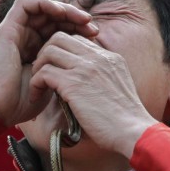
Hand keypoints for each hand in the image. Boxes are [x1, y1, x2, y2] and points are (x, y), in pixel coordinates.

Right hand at [0, 0, 99, 127]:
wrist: (0, 109)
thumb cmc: (26, 103)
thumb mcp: (56, 83)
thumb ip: (67, 69)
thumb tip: (92, 64)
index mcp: (37, 51)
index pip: (60, 31)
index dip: (78, 30)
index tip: (96, 36)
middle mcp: (26, 39)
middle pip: (53, 18)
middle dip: (75, 19)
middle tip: (93, 28)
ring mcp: (15, 33)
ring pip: (42, 9)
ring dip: (64, 9)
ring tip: (82, 18)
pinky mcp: (6, 30)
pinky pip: (25, 6)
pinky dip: (44, 4)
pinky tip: (61, 13)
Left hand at [29, 32, 157, 157]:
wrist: (134, 132)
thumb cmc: (126, 121)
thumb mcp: (119, 89)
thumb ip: (103, 78)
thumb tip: (83, 83)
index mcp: (110, 58)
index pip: (78, 40)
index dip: (62, 51)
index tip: (57, 69)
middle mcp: (98, 58)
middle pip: (59, 38)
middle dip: (45, 53)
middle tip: (42, 73)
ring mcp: (86, 69)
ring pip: (48, 51)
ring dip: (38, 67)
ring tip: (38, 85)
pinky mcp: (73, 84)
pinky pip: (44, 73)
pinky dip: (35, 84)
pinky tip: (36, 97)